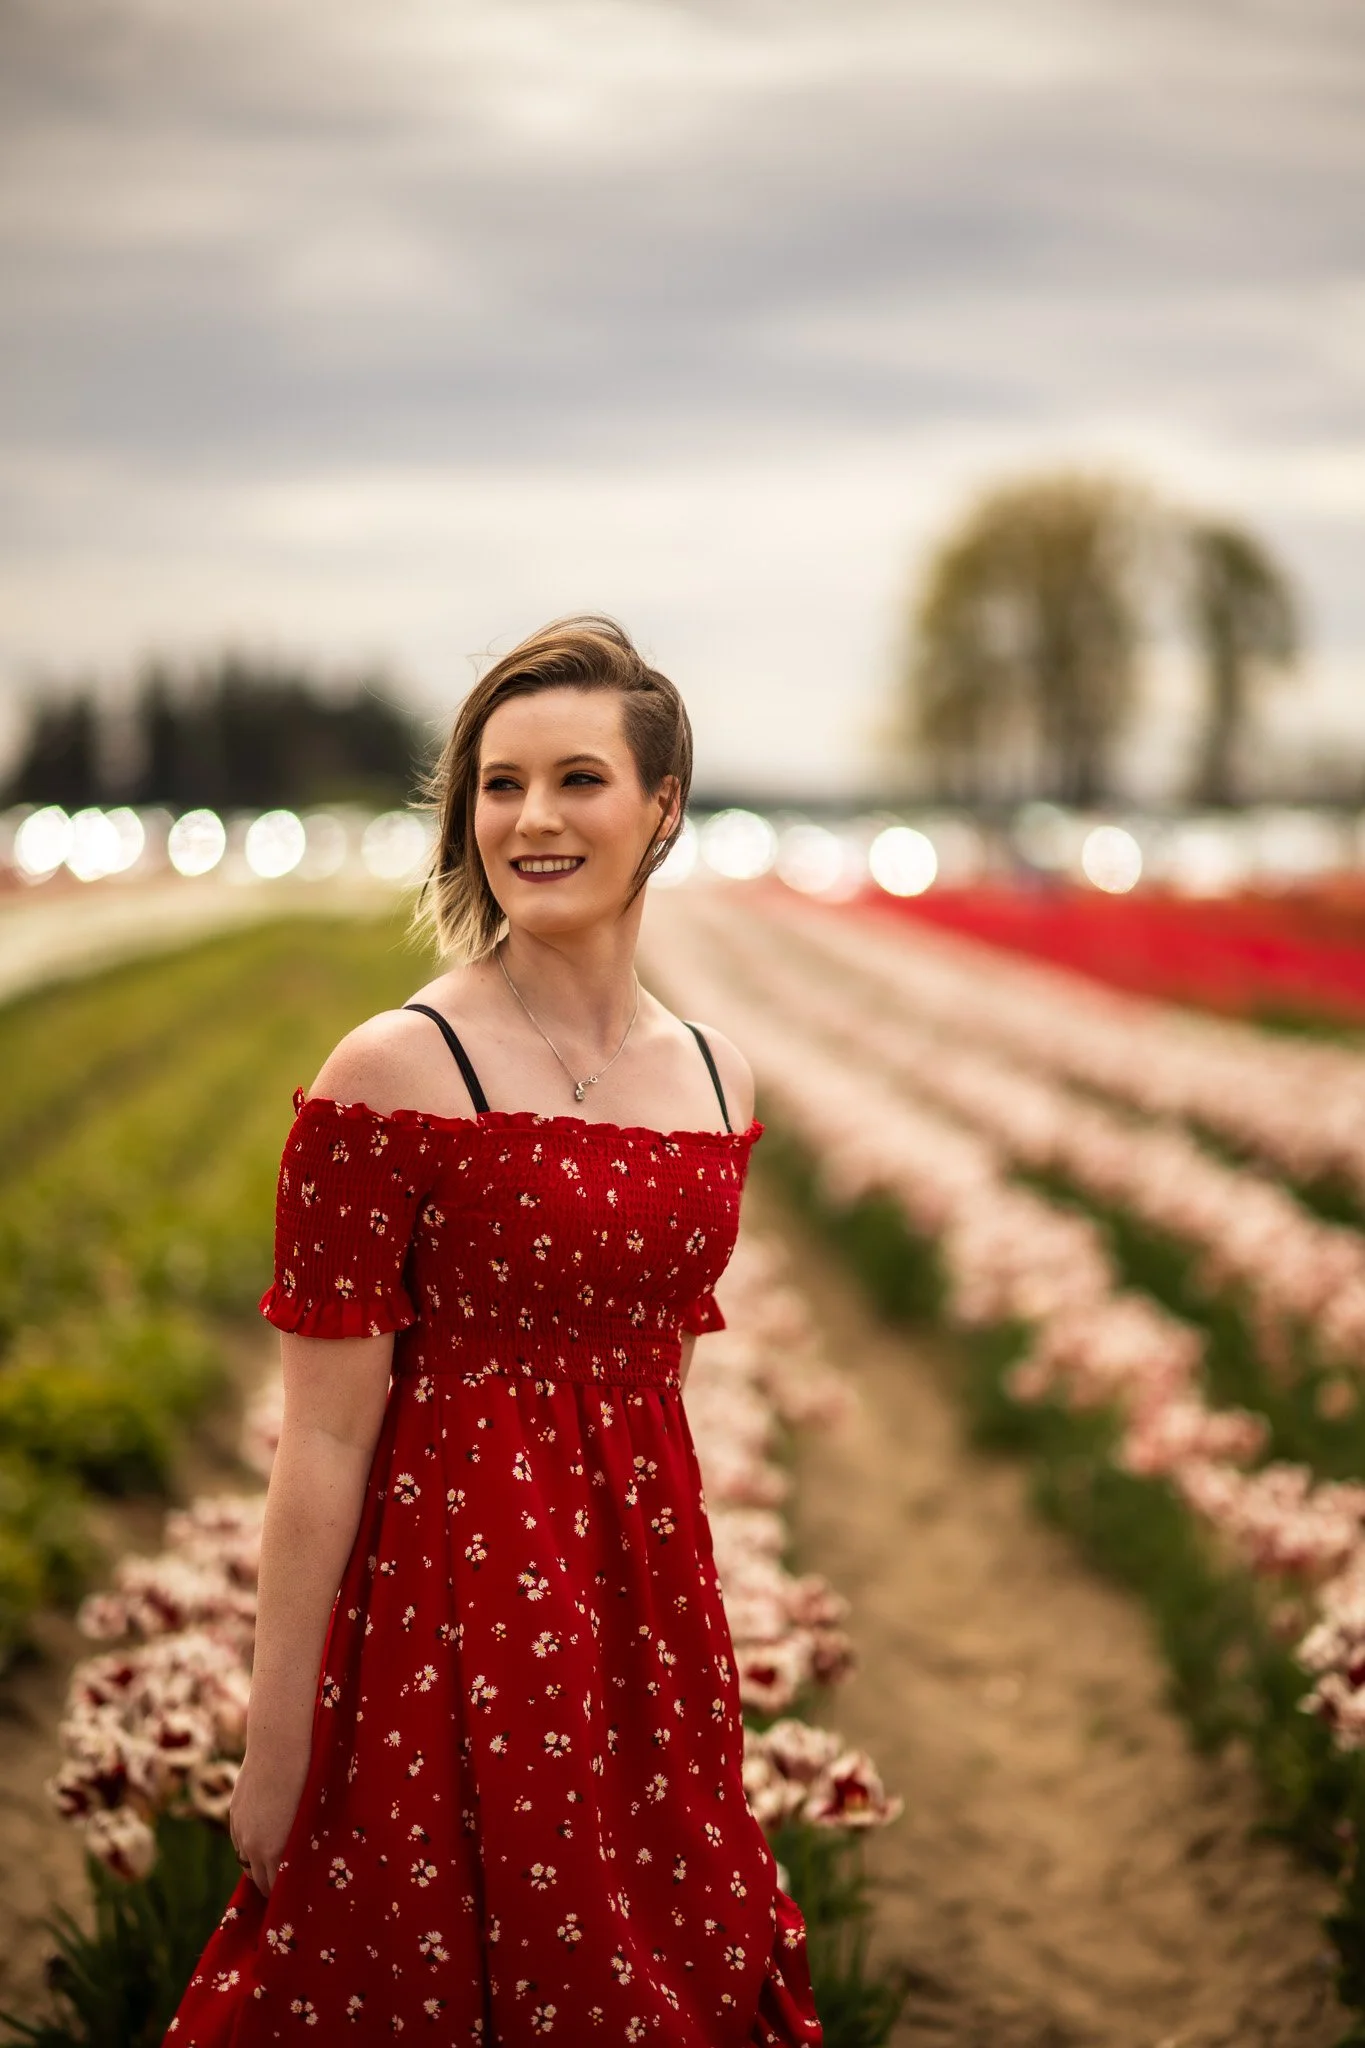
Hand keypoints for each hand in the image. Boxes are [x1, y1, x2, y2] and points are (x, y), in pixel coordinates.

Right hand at [228, 1745, 309, 1898]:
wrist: (278, 1747)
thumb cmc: (307, 1779)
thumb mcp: (309, 1818)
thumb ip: (301, 1845)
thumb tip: (306, 1860)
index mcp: (273, 1851)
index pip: (274, 1888)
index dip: (284, 1894)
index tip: (296, 1896)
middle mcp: (252, 1845)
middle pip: (258, 1880)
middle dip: (271, 1884)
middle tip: (287, 1884)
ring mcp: (240, 1829)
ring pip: (246, 1860)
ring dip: (258, 1864)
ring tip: (275, 1863)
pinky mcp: (234, 1813)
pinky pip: (239, 1840)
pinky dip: (250, 1845)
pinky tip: (264, 1837)